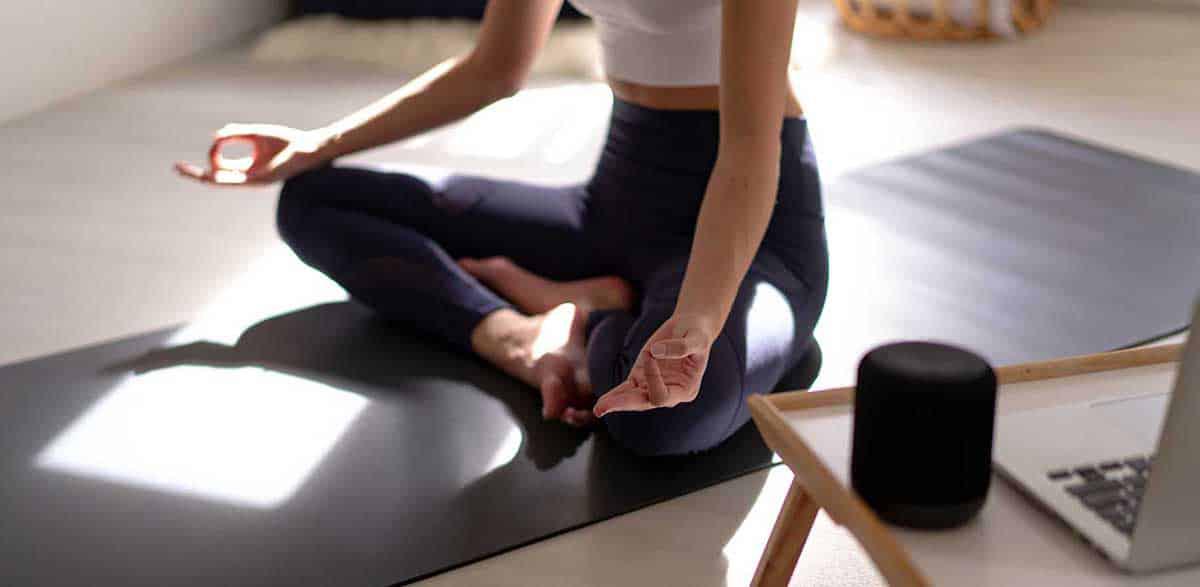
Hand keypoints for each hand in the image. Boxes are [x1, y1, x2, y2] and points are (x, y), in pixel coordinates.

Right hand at [174, 123, 329, 185]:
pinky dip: (221, 175)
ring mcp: (253, 181)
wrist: (308, 148)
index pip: (220, 166)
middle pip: (216, 179)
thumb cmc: (287, 141)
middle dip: (195, 174)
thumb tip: (214, 137)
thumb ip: (235, 134)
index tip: (219, 138)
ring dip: (202, 176)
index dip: (213, 152)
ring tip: (183, 170)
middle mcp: (248, 176)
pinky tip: (209, 171)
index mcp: (248, 167)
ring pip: (222, 182)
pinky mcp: (260, 181)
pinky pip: (236, 180)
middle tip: (176, 168)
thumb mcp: (255, 134)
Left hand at [593, 314, 714, 416]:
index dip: (652, 376)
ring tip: (598, 409)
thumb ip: (680, 347)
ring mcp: (654, 386)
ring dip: (615, 403)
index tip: (650, 351)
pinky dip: (615, 395)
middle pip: (645, 403)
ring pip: (633, 399)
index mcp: (686, 390)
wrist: (690, 328)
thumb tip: (655, 352)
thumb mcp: (696, 338)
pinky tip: (602, 404)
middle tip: (606, 407)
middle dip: (626, 404)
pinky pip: (626, 390)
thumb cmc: (696, 334)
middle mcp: (670, 394)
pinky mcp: (642, 377)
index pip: (662, 395)